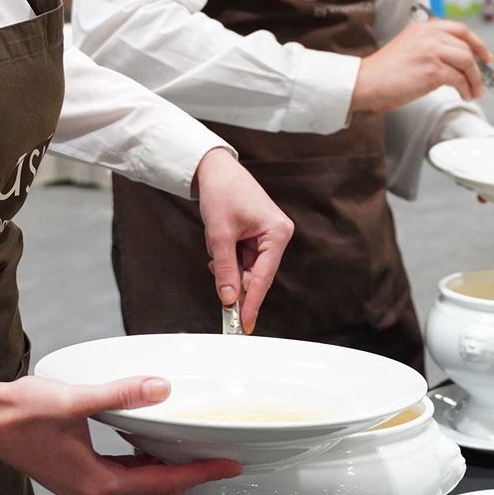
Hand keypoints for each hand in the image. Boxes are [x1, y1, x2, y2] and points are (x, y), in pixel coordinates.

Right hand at [0, 375, 239, 494]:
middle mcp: (89, 493)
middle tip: (208, 463)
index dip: (197, 474)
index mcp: (94, 481)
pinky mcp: (74, 479)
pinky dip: (140, 475)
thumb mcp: (75, 399)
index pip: (159, 484)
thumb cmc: (21, 413)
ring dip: (160, 484)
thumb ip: (121, 394)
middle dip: (181, 489)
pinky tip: (147, 450)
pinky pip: (118, 487)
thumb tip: (159, 389)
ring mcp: (80, 489)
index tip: (224, 465)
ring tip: (183, 456)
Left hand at [194, 148, 293, 332]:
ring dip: (228, 263)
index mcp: (277, 233)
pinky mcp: (259, 235)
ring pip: (247, 267)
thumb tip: (228, 299)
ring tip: (217, 241)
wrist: (216, 169)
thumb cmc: (222, 194)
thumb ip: (225, 269)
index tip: (244, 325)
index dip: (252, 303)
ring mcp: (269, 236)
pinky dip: (229, 256)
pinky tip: (220, 241)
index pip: (263, 277)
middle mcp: (278, 235)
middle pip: (256, 274)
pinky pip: (243, 257)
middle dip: (234, 277)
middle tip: (219, 288)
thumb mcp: (220, 235)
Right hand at [353, 19, 489, 111]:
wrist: (365, 82)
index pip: (460, 30)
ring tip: (474, 92)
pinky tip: (463, 95)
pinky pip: (459, 79)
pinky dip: (465, 89)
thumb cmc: (384, 72)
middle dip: (478, 68)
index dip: (477, 43)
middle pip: (466, 47)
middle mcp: (428, 35)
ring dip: (475, 80)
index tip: (486, 56)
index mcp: (423, 28)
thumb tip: (458, 63)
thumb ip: (432, 48)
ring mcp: (430, 51)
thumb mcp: (410, 48)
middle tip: (481, 82)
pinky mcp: (431, 70)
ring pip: (467, 62)